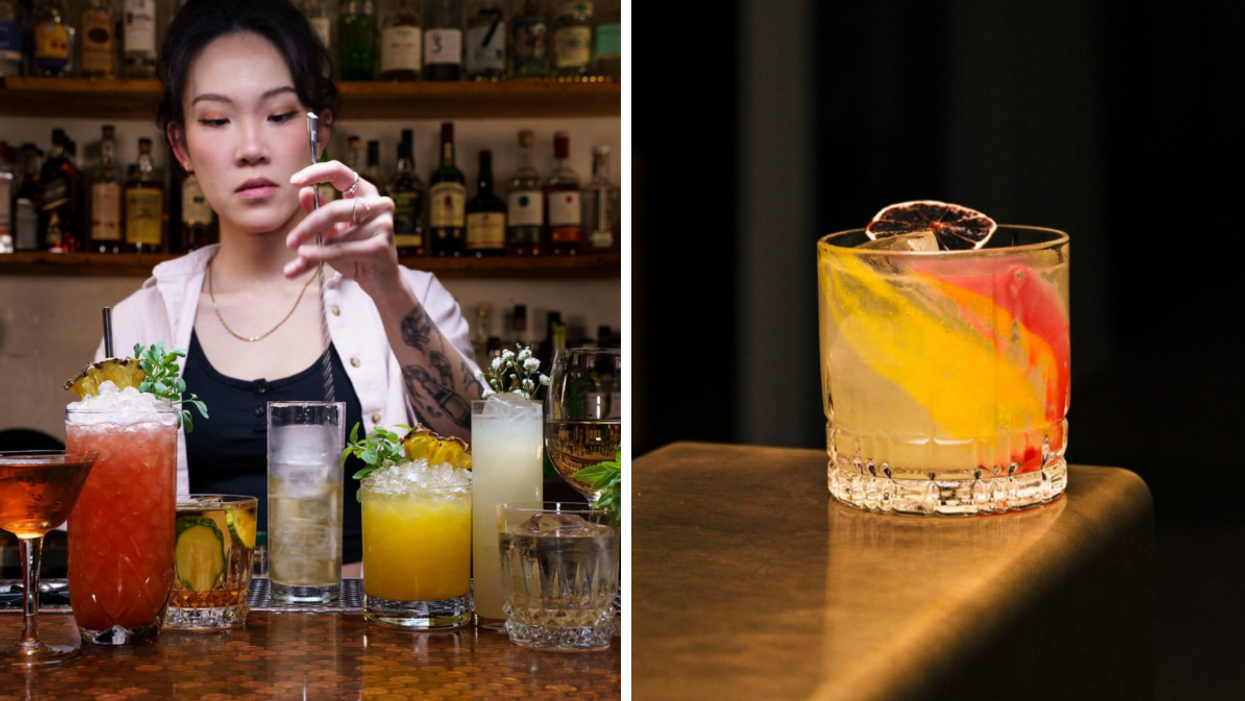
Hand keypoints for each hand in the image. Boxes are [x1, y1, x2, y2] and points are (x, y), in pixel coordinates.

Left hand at [285, 160, 400, 298]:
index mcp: (366, 194)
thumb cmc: (356, 253)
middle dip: (308, 226)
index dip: (316, 173)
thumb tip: (303, 192)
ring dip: (318, 248)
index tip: (293, 182)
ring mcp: (383, 224)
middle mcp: (379, 204)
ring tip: (304, 257)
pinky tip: (306, 257)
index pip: (340, 172)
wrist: (380, 281)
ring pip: (337, 234)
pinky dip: (321, 255)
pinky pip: (341, 249)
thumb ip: (317, 213)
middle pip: (333, 209)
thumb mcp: (332, 231)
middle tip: (290, 241)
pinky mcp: (380, 246)